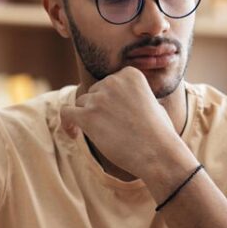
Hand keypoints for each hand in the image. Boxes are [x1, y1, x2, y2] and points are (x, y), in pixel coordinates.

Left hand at [60, 66, 188, 181]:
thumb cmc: (160, 133)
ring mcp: (99, 99)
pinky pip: (66, 113)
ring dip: (88, 118)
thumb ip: (135, 96)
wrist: (158, 153)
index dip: (110, 99)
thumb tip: (125, 101)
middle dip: (100, 109)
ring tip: (103, 136)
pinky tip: (73, 134)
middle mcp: (113, 81)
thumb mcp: (153, 103)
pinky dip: (66, 123)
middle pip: (94, 92)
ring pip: (81, 104)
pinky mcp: (88, 116)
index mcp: (130, 74)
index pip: (108, 82)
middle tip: (114, 129)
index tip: (114, 114)